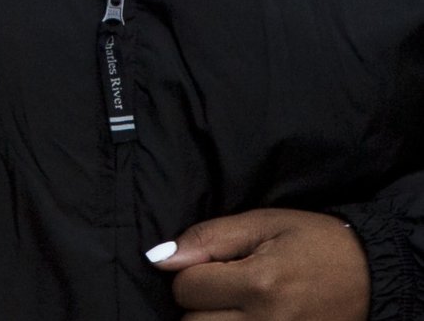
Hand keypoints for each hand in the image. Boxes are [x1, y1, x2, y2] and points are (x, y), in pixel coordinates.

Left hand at [152, 209, 368, 319]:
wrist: (374, 275)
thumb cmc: (316, 242)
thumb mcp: (264, 224)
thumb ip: (209, 238)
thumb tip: (159, 259)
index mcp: (260, 283)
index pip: (186, 289)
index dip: (190, 272)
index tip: (213, 264)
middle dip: (198, 302)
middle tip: (224, 286)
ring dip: (212, 320)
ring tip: (235, 303)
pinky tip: (242, 316)